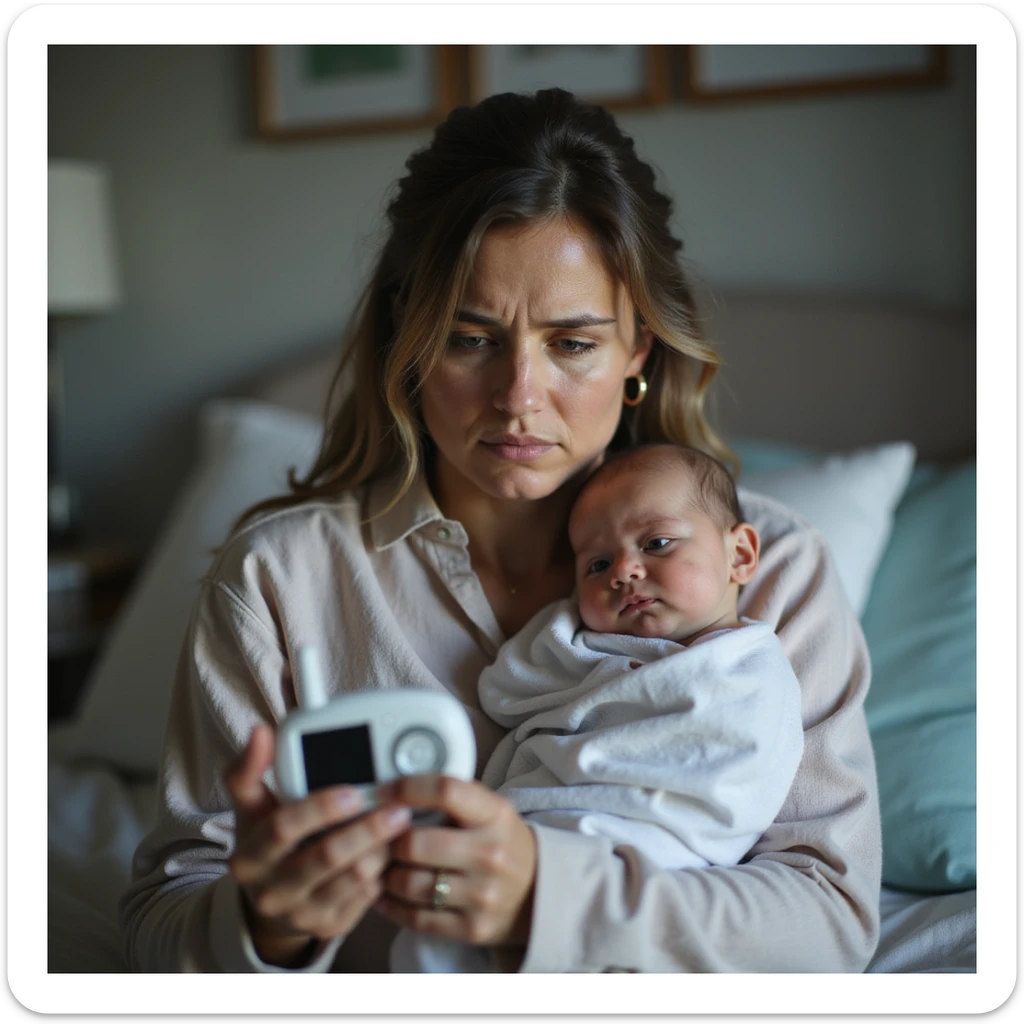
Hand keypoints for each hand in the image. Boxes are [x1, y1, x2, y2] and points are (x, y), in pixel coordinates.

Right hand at [224, 724, 413, 966]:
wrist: (272, 896)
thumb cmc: (268, 837)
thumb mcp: (252, 805)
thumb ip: (251, 767)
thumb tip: (260, 732)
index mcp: (250, 855)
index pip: (283, 828)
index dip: (320, 808)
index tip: (353, 791)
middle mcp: (272, 890)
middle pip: (327, 856)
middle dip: (366, 829)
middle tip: (396, 808)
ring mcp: (302, 913)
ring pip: (354, 878)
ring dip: (382, 847)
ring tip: (400, 823)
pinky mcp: (330, 926)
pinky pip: (367, 897)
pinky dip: (385, 869)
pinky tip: (393, 848)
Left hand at [373, 774, 537, 949]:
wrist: (538, 893)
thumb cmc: (501, 842)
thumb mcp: (490, 809)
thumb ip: (452, 797)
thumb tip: (398, 790)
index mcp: (495, 815)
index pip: (446, 791)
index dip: (407, 789)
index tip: (384, 793)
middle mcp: (491, 854)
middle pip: (417, 843)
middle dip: (390, 841)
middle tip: (381, 839)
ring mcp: (482, 894)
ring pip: (410, 884)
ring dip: (387, 875)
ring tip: (384, 866)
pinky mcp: (472, 928)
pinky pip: (416, 918)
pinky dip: (392, 906)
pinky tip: (386, 894)